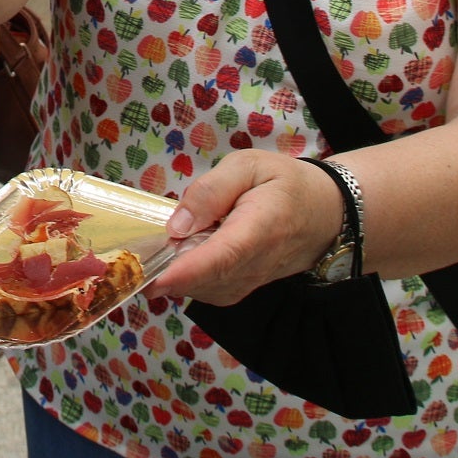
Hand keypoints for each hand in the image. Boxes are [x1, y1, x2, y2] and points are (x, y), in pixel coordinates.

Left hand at [143, 151, 346, 305]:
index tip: (154, 277)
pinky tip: (174, 258)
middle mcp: (256, 265)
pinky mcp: (241, 288)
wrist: (324, 213)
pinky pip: (208, 291)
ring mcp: (250, 282)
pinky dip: (186, 279)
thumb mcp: (249, 165)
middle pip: (205, 280)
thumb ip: (211, 190)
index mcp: (260, 228)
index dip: (186, 271)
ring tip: (152, 251)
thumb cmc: (284, 184)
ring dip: (173, 276)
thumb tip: (177, 225)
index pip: (221, 258)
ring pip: (202, 290)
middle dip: (165, 272)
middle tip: (132, 255)